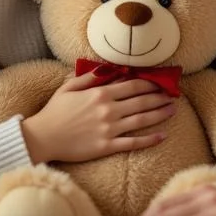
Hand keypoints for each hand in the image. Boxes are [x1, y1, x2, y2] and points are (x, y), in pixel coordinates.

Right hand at [21, 72, 176, 163]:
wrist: (42, 137)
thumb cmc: (54, 112)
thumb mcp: (69, 87)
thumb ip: (89, 76)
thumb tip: (108, 69)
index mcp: (100, 93)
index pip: (133, 86)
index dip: (150, 83)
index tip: (161, 82)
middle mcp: (108, 110)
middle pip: (142, 101)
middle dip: (160, 97)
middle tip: (173, 95)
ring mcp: (109, 129)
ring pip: (142, 120)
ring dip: (160, 114)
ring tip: (172, 110)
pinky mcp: (107, 146)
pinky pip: (133, 143)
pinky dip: (150, 140)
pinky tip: (162, 136)